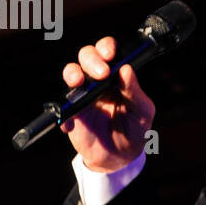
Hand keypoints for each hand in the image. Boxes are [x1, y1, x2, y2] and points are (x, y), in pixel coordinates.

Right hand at [59, 36, 155, 171]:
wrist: (121, 157)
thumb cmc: (135, 129)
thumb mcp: (143, 112)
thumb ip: (135, 92)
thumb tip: (126, 69)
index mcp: (118, 76)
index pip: (109, 52)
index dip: (107, 47)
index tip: (111, 55)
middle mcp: (99, 80)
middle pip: (87, 56)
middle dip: (92, 59)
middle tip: (102, 73)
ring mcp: (83, 94)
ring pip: (71, 72)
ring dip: (73, 73)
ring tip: (79, 83)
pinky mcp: (72, 110)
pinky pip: (62, 104)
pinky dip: (65, 110)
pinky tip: (73, 121)